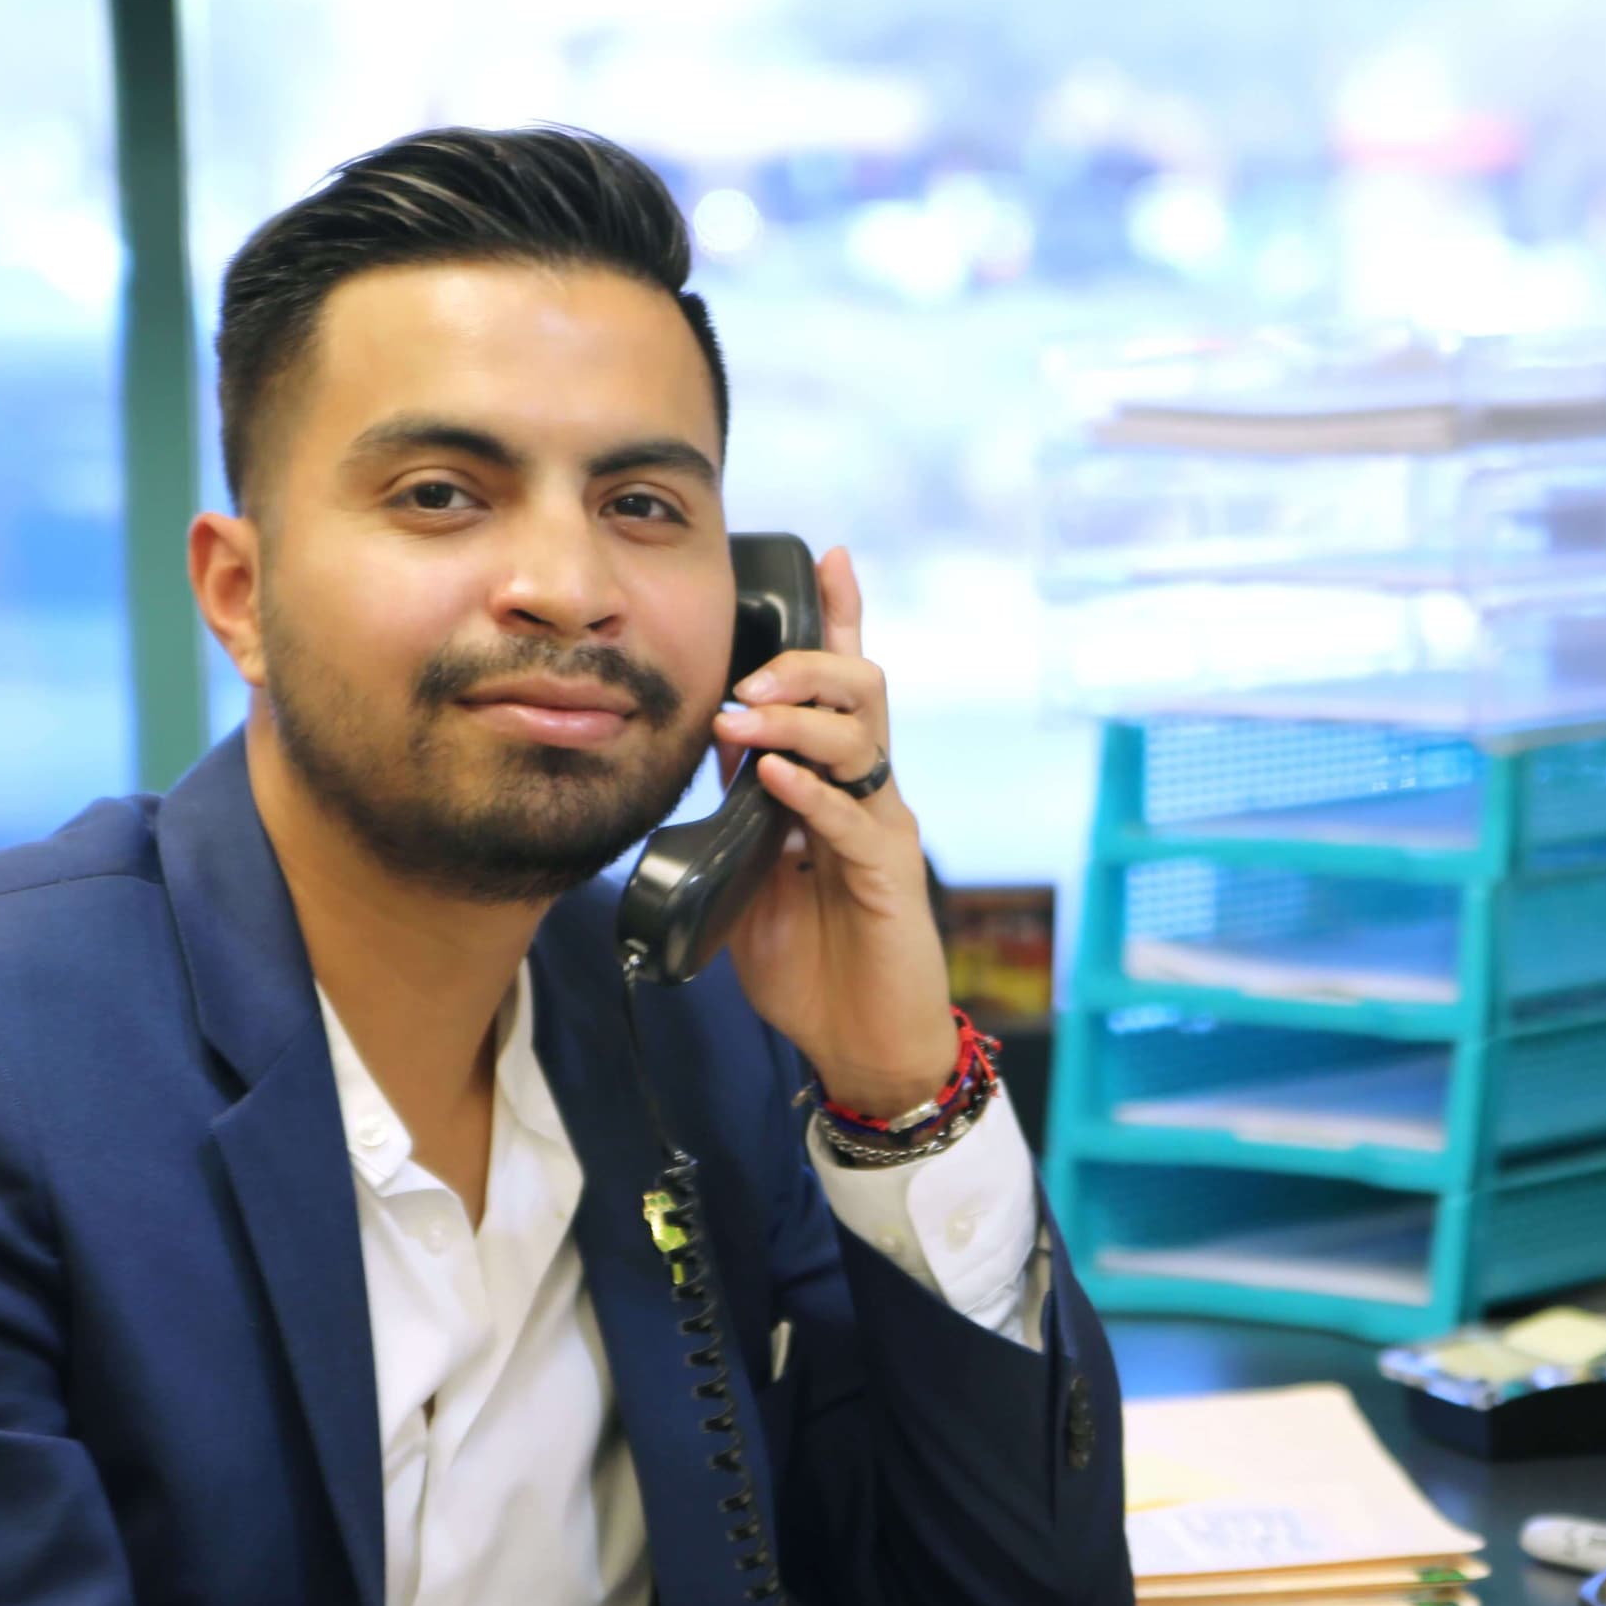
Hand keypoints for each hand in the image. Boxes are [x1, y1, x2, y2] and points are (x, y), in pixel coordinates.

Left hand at [714, 546, 960, 1116]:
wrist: (863, 1049)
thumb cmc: (813, 967)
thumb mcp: (755, 880)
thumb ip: (740, 816)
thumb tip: (715, 750)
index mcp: (839, 787)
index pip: (843, 690)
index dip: (842, 619)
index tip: (829, 557)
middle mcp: (870, 795)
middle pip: (861, 692)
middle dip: (805, 665)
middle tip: (748, 679)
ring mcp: (883, 831)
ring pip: (860, 740)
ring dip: (797, 720)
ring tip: (744, 722)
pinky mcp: (890, 878)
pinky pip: (851, 818)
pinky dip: (810, 793)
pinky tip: (775, 780)